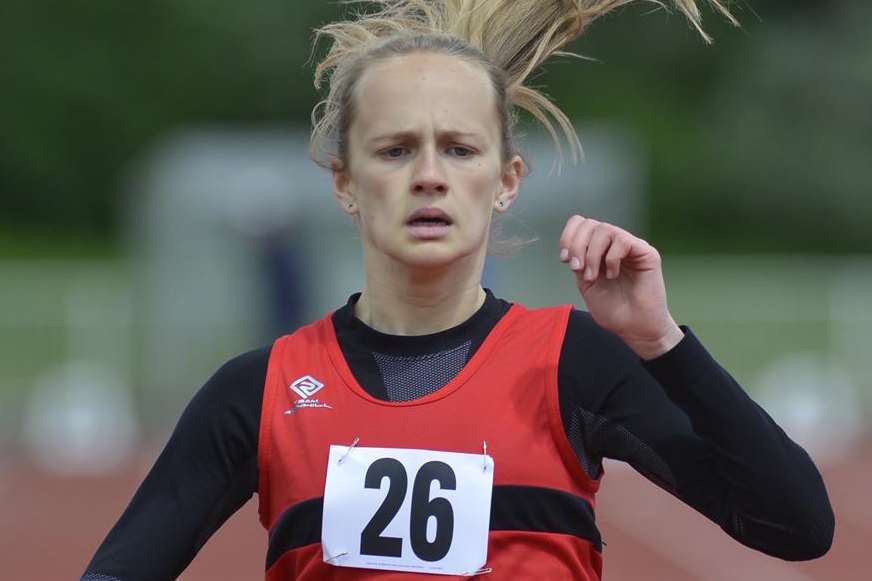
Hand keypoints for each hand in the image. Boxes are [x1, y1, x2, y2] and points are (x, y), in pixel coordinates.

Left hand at [559, 215, 683, 358]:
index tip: (565, 259)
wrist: (635, 328)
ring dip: (592, 254)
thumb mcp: (586, 285)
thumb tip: (572, 250)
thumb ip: (579, 264)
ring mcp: (630, 247)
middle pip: (590, 224)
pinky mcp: (645, 253)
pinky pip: (623, 241)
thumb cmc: (614, 310)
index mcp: (598, 250)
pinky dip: (611, 258)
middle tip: (577, 268)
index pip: (581, 225)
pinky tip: (612, 275)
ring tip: (593, 276)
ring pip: (605, 229)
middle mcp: (613, 245)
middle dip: (577, 245)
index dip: (569, 237)